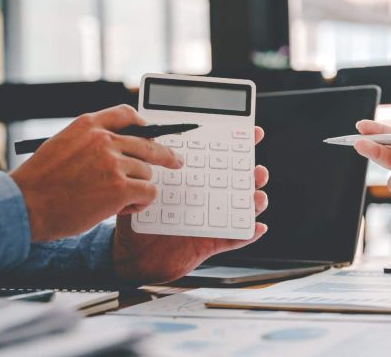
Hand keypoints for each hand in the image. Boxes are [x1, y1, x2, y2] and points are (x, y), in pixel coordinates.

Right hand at [11, 105, 182, 241]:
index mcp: (86, 125)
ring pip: (147, 172)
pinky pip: (147, 192)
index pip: (126, 114)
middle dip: (165, 154)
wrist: (25, 205)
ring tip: (119, 199)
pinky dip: (140, 203)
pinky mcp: (120, 188)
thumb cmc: (39, 183)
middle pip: (148, 143)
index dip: (144, 124)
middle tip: (176, 161)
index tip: (153, 131)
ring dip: (138, 187)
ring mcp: (113, 163)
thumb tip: (118, 148)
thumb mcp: (61, 145)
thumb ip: (89, 142)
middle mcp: (103, 139)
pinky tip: (125, 208)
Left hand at [112, 127, 268, 283]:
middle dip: (254, 174)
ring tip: (257, 197)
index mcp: (193, 182)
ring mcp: (211, 221)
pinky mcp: (211, 243)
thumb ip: (149, 168)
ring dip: (254, 202)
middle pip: (238, 183)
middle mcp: (206, 199)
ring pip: (241, 209)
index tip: (252, 134)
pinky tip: (255, 227)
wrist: (133, 257)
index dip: (239, 145)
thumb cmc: (137, 222)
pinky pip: (234, 238)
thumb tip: (154, 143)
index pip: (218, 159)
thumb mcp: (140, 190)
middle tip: (257, 171)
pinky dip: (247, 234)